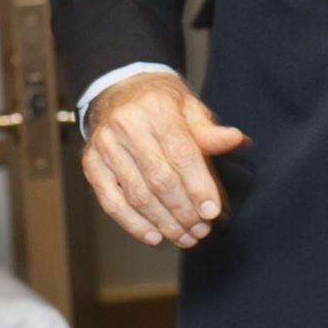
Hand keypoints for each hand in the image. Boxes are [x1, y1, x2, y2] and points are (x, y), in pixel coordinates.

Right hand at [81, 71, 248, 247]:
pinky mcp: (91, 163)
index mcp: (157, 108)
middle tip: (201, 229)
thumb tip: (236, 141)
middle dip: (184, 211)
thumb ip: (209, 132)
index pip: (181, 154)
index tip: (212, 211)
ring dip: (164, 223)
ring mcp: (105, 145)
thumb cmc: (160, 103)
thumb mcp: (188, 108)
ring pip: (137, 195)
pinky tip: (153, 235)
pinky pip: (111, 202)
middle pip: (160, 179)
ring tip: (184, 237)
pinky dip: (133, 224)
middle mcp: (127, 125)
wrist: (120, 90)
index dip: (199, 186)